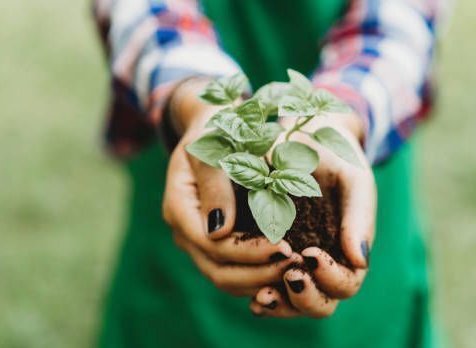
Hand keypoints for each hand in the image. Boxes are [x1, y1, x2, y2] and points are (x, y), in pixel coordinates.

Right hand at [162, 77, 299, 296]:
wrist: (214, 128)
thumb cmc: (215, 129)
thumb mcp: (213, 146)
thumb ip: (215, 184)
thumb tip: (219, 231)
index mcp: (179, 208)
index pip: (213, 246)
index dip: (249, 252)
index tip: (286, 247)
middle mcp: (186, 231)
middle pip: (218, 271)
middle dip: (258, 273)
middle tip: (296, 266)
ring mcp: (199, 241)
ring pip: (226, 278)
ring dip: (261, 280)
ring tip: (295, 271)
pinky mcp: (216, 244)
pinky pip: (235, 272)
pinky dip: (259, 275)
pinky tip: (287, 269)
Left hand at [249, 113, 376, 316]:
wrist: (304, 140)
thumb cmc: (336, 158)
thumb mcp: (353, 179)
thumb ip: (360, 216)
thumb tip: (360, 259)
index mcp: (349, 250)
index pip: (347, 283)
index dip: (332, 278)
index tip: (310, 254)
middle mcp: (324, 265)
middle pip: (321, 304)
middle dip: (305, 298)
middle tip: (290, 276)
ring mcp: (297, 266)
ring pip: (292, 304)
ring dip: (280, 304)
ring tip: (262, 295)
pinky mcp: (271, 259)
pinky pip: (268, 287)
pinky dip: (261, 295)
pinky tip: (251, 291)